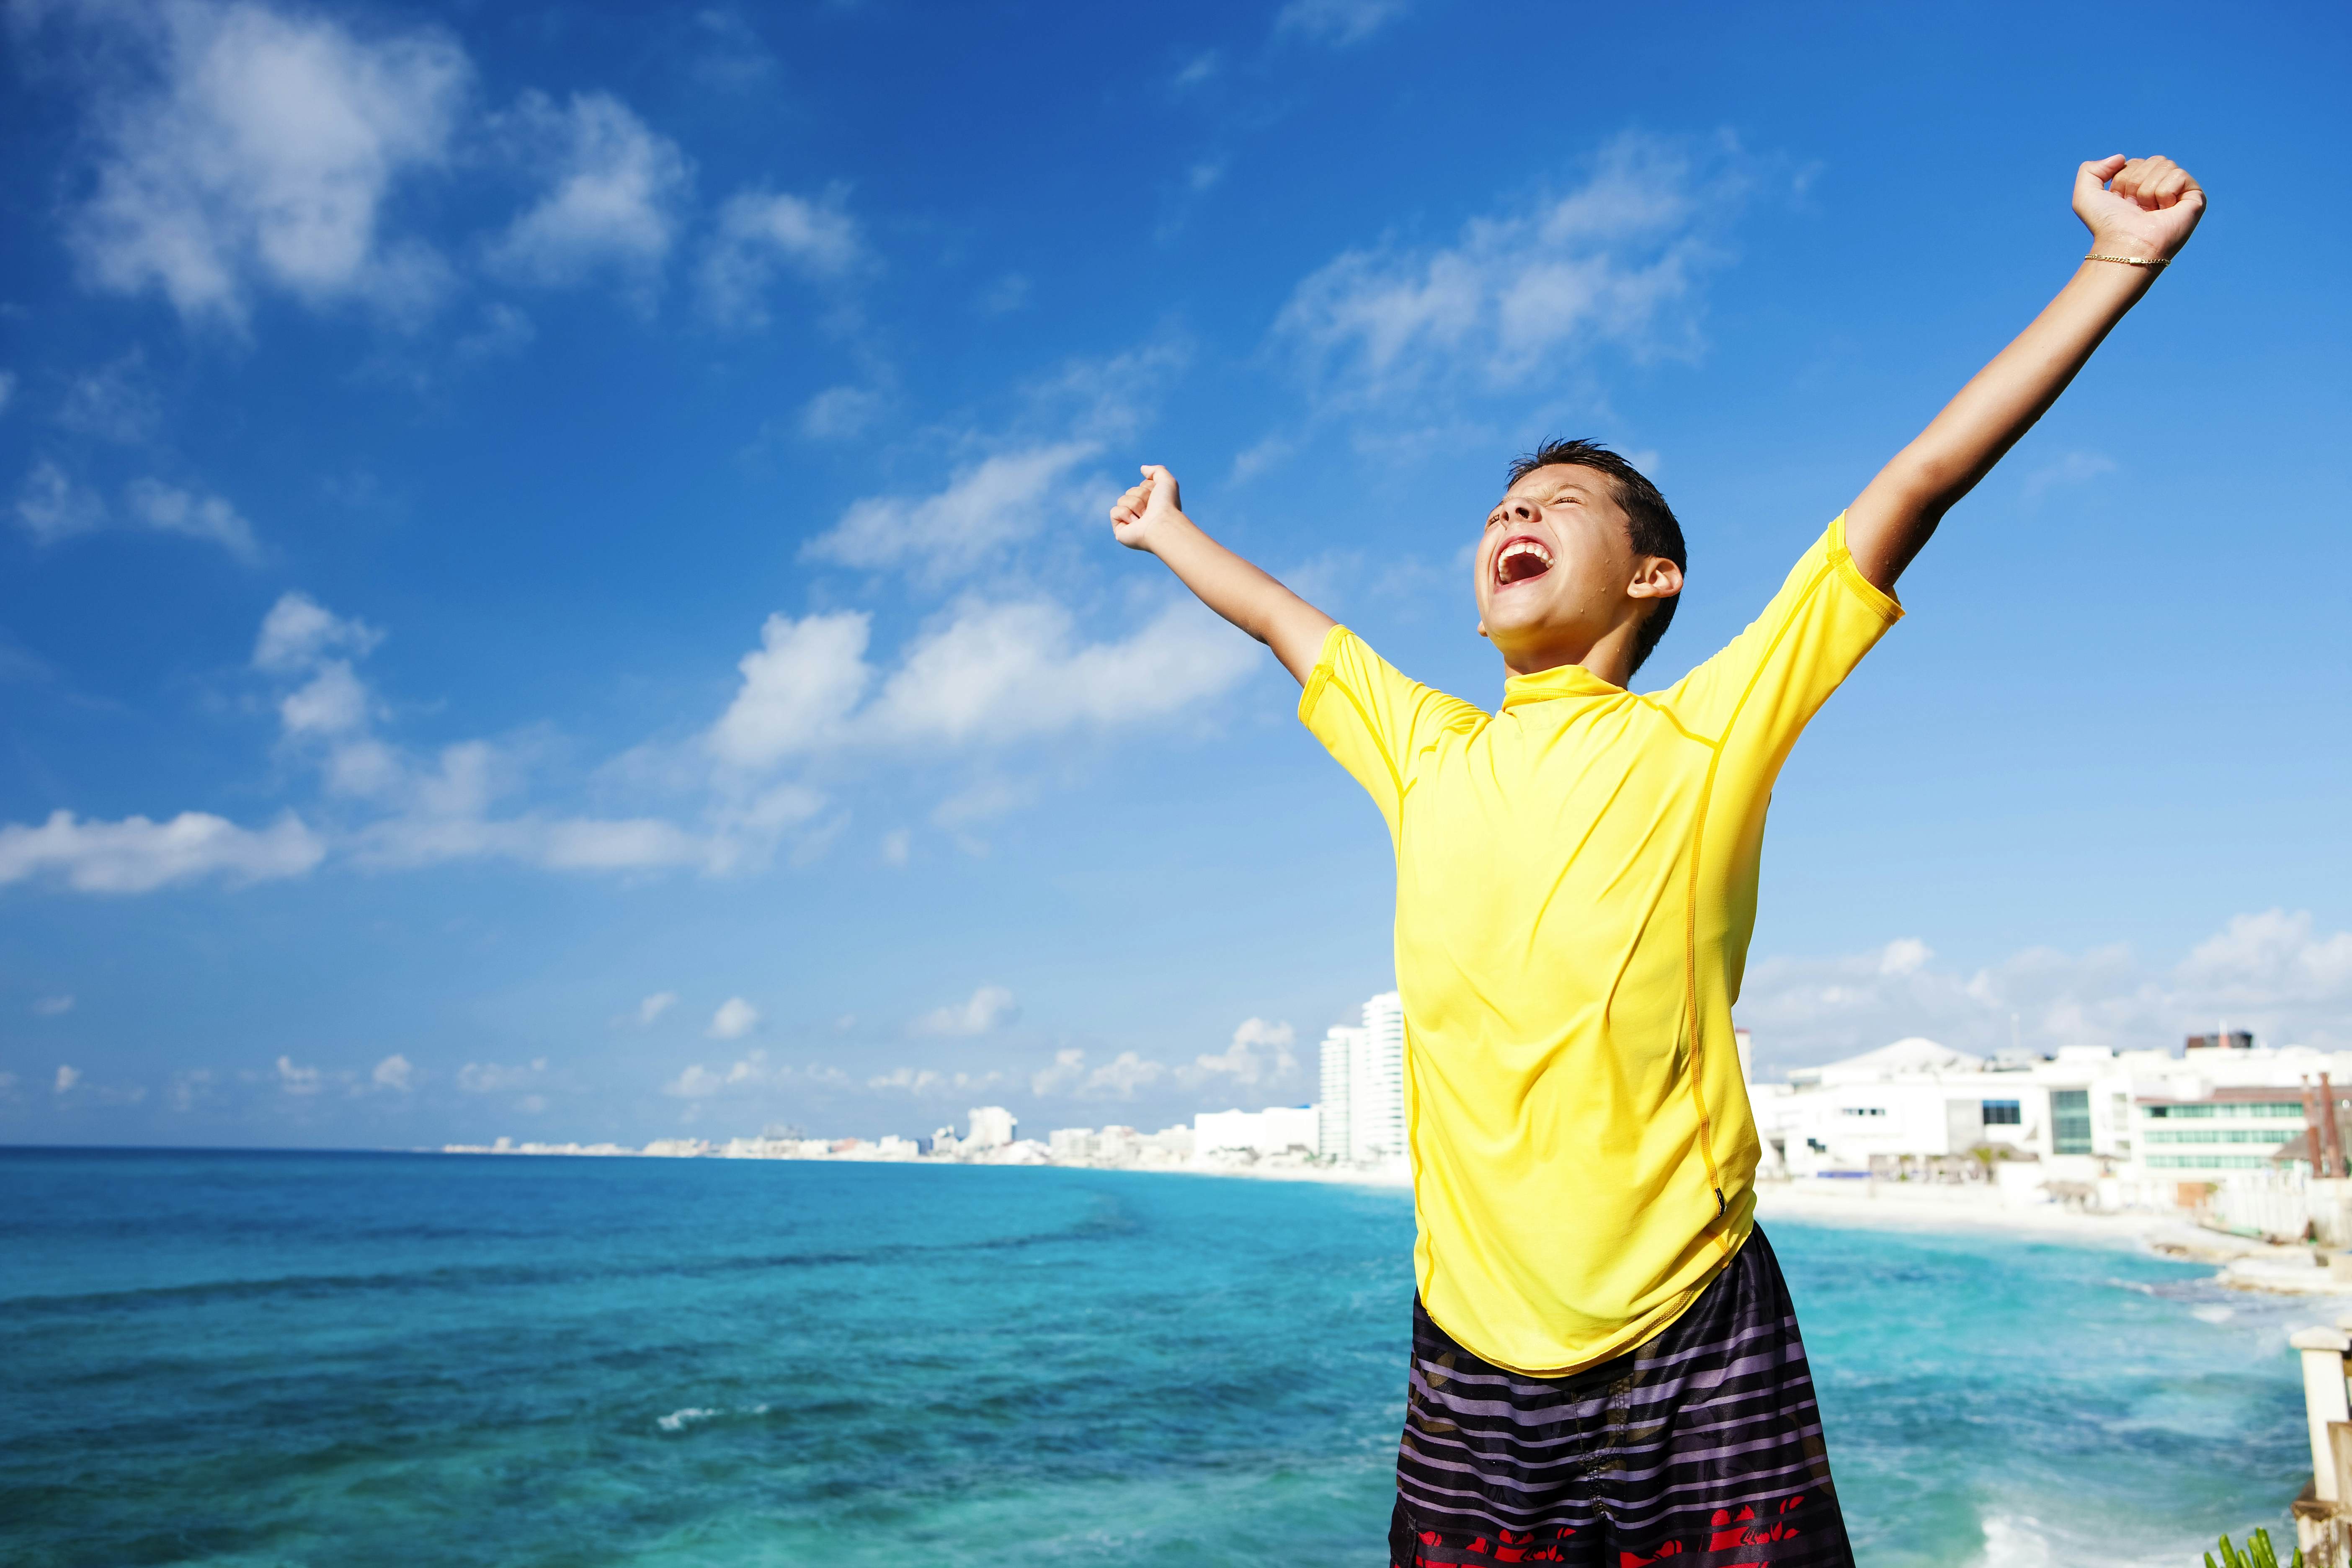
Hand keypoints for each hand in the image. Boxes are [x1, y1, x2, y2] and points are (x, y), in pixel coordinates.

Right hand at [1108, 464, 1186, 551]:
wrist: (1162, 524)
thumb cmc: (1167, 505)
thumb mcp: (1167, 482)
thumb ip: (1157, 471)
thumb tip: (1143, 468)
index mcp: (1153, 504)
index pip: (1141, 486)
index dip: (1148, 487)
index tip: (1158, 497)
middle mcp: (1142, 513)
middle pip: (1130, 491)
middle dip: (1141, 496)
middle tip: (1150, 508)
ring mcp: (1130, 522)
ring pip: (1122, 500)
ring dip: (1135, 505)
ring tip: (1144, 517)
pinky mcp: (1120, 530)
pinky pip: (1114, 511)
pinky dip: (1125, 514)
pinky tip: (1135, 523)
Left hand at [2073, 154, 2204, 262]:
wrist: (2124, 246)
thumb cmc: (2107, 225)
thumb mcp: (2085, 196)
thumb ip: (2090, 170)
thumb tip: (2121, 157)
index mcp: (2139, 187)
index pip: (2135, 162)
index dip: (2122, 180)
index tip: (2121, 203)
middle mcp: (2160, 189)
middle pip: (2152, 160)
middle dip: (2136, 182)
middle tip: (2135, 208)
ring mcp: (2179, 193)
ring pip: (2165, 165)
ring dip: (2148, 190)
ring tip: (2148, 212)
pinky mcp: (2195, 198)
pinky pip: (2179, 175)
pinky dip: (2165, 193)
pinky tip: (2164, 212)